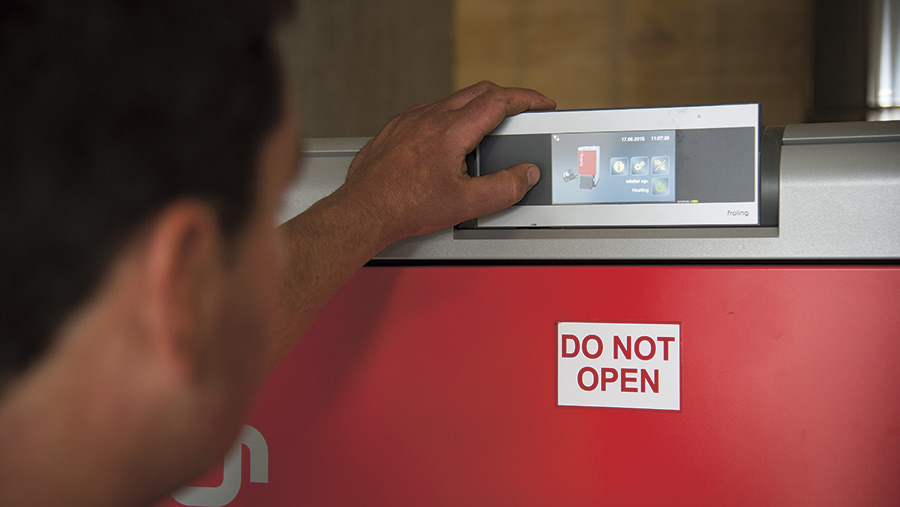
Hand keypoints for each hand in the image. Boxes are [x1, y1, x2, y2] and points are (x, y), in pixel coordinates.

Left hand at [344, 81, 555, 242]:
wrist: (363, 211)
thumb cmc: (405, 207)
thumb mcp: (466, 203)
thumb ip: (504, 188)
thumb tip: (525, 175)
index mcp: (450, 130)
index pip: (498, 101)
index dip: (526, 100)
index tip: (540, 104)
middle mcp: (428, 117)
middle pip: (478, 92)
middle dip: (506, 99)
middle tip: (521, 113)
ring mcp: (408, 121)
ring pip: (451, 102)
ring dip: (475, 109)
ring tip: (487, 130)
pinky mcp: (394, 130)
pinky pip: (428, 113)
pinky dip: (448, 120)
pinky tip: (448, 142)